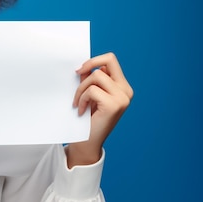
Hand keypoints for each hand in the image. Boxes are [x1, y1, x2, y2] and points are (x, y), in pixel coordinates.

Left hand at [66, 52, 132, 167]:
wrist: (87, 141)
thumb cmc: (86, 117)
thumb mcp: (89, 94)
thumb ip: (90, 79)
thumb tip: (84, 65)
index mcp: (122, 86)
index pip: (111, 60)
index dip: (94, 61)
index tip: (79, 70)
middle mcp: (126, 91)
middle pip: (109, 60)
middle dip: (89, 65)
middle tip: (76, 74)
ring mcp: (122, 97)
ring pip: (97, 75)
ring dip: (81, 88)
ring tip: (78, 102)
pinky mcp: (114, 104)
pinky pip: (92, 90)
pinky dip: (82, 98)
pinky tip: (80, 110)